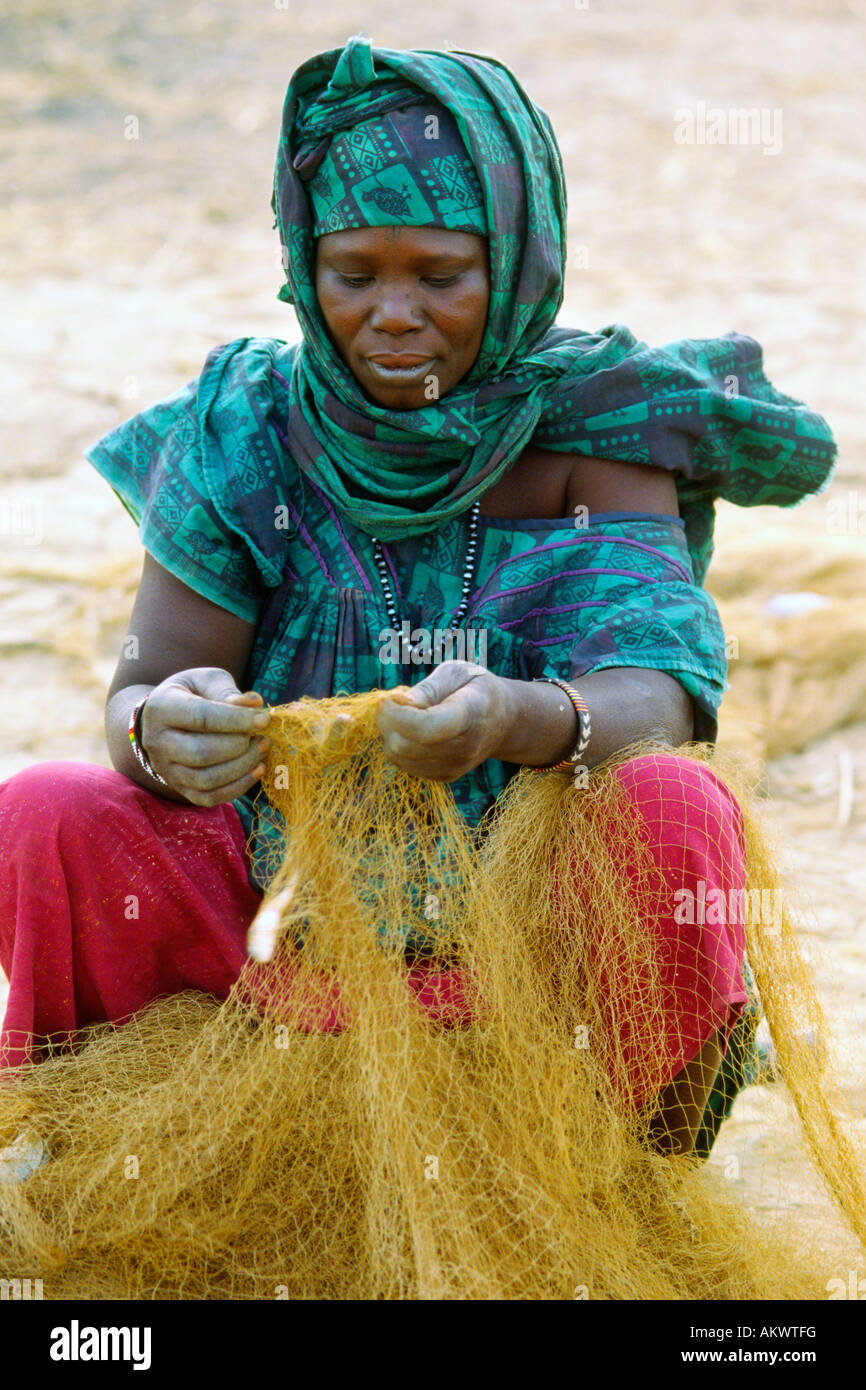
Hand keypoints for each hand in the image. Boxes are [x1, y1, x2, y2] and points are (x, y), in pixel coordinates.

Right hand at [140, 667, 270, 806]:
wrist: (166, 720)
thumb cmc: (192, 694)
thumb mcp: (205, 681)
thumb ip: (227, 691)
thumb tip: (254, 704)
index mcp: (162, 708)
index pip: (201, 717)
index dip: (236, 720)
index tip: (264, 719)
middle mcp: (157, 742)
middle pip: (201, 753)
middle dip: (239, 746)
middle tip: (264, 737)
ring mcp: (166, 769)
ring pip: (205, 779)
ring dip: (242, 767)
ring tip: (262, 750)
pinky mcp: (179, 788)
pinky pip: (208, 797)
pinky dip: (238, 787)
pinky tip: (257, 769)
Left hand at [375, 661, 512, 781]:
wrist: (504, 720)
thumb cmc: (476, 688)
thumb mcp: (457, 672)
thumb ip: (428, 688)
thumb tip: (400, 703)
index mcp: (471, 715)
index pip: (427, 727)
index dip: (397, 715)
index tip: (384, 698)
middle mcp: (465, 748)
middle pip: (406, 746)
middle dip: (387, 721)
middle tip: (391, 701)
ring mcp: (455, 767)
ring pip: (400, 757)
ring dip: (390, 733)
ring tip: (403, 712)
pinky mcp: (444, 776)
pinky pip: (404, 764)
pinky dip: (397, 744)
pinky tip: (410, 728)